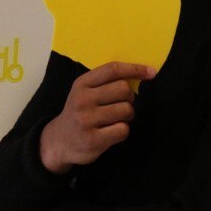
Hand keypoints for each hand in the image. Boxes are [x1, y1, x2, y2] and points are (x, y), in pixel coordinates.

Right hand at [40, 61, 156, 174]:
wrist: (59, 141)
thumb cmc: (80, 112)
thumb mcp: (84, 91)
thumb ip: (105, 82)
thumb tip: (142, 73)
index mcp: (82, 83)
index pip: (112, 69)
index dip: (135, 69)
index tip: (151, 72)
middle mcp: (83, 99)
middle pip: (123, 89)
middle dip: (129, 97)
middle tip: (121, 104)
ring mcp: (87, 120)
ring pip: (126, 110)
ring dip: (127, 115)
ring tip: (115, 119)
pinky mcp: (93, 140)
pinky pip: (123, 130)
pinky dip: (122, 130)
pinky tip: (111, 132)